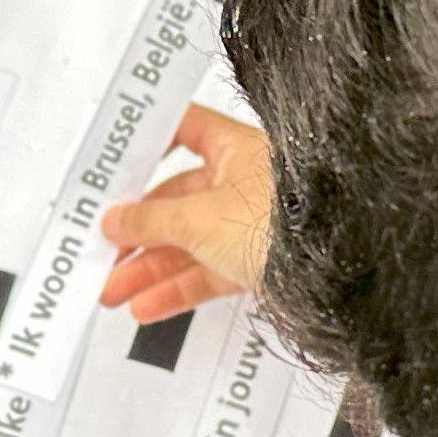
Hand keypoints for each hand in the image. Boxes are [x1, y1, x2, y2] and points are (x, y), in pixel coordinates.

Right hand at [98, 103, 272, 325]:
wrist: (335, 274)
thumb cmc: (283, 225)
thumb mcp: (198, 218)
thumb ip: (151, 220)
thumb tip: (116, 220)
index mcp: (235, 149)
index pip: (183, 131)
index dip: (148, 144)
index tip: (116, 164)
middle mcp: (244, 182)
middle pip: (177, 200)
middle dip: (136, 231)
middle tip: (102, 248)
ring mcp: (250, 224)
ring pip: (189, 243)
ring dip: (147, 269)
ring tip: (112, 290)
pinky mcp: (257, 262)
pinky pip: (208, 273)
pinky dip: (176, 289)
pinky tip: (147, 305)